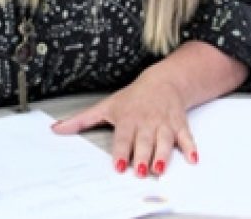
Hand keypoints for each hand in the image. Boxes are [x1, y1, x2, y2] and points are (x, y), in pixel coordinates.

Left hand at [51, 70, 196, 177]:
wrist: (163, 81)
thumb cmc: (133, 97)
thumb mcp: (106, 106)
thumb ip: (81, 120)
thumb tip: (57, 129)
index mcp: (128, 118)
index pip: (124, 137)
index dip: (122, 150)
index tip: (119, 164)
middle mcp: (146, 121)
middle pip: (144, 141)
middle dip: (143, 155)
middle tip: (141, 170)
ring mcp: (164, 123)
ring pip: (165, 141)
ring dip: (164, 155)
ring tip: (160, 169)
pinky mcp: (179, 124)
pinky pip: (186, 137)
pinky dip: (190, 148)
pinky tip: (193, 159)